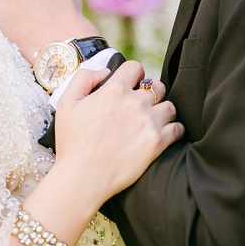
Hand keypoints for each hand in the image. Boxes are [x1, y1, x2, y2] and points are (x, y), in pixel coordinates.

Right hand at [50, 61, 182, 205]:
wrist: (82, 177)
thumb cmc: (72, 143)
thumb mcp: (66, 103)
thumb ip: (84, 78)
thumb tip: (106, 71)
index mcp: (114, 90)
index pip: (136, 67)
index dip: (134, 75)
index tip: (132, 85)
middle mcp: (135, 103)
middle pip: (157, 86)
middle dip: (151, 93)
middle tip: (142, 106)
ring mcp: (149, 122)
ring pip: (170, 106)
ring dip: (163, 111)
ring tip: (153, 120)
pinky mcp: (158, 142)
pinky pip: (178, 128)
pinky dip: (174, 129)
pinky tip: (165, 134)